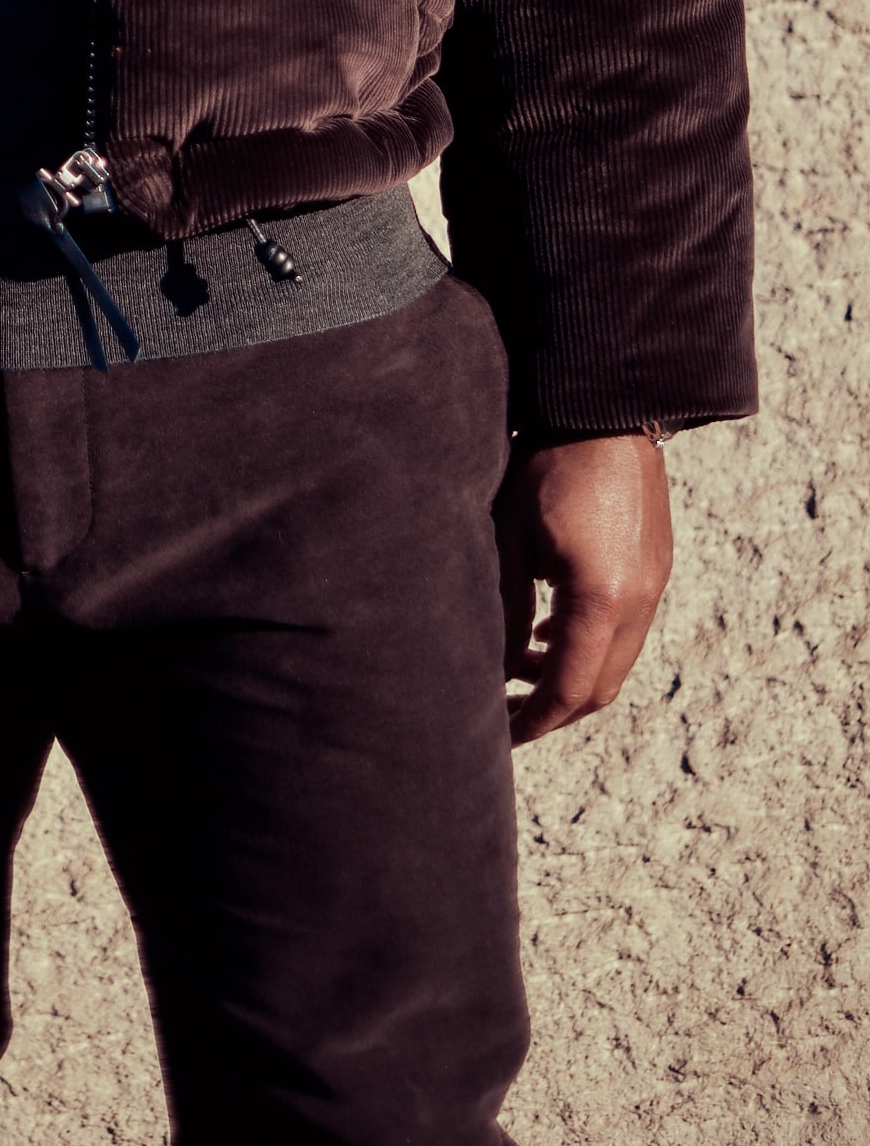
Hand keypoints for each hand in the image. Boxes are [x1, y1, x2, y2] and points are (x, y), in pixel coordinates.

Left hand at [495, 433, 673, 747]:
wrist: (606, 409)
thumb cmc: (547, 465)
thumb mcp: (510, 536)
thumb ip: (503, 606)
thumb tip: (490, 664)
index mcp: (601, 599)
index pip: (568, 688)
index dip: (534, 720)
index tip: (501, 736)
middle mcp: (638, 601)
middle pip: (600, 687)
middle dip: (554, 709)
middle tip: (507, 714)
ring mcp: (654, 584)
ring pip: (616, 660)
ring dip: (572, 673)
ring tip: (519, 666)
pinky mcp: (655, 566)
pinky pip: (627, 628)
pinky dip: (590, 643)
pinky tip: (548, 626)